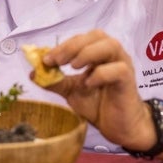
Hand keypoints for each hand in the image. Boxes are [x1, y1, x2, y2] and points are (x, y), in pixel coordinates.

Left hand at [40, 30, 155, 150]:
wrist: (118, 127)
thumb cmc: (98, 105)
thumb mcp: (72, 91)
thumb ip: (56, 81)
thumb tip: (34, 73)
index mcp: (99, 53)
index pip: (82, 39)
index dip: (63, 45)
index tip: (46, 59)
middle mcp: (113, 54)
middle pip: (97, 35)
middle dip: (73, 46)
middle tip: (57, 61)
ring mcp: (123, 65)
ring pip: (110, 45)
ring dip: (88, 53)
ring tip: (73, 67)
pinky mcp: (128, 80)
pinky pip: (118, 69)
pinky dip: (101, 74)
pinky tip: (88, 84)